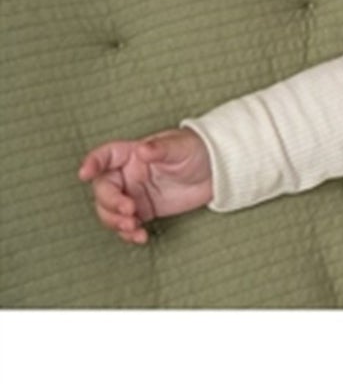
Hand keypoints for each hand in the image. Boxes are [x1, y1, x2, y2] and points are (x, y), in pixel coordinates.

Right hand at [78, 129, 213, 244]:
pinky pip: (127, 225)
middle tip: (129, 210)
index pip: (105, 156)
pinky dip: (129, 234)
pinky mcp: (144, 211)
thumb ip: (160, 148)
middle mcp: (128, 175)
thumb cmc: (197, 150)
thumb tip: (143, 150)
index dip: (92, 163)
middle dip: (110, 203)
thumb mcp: (180, 147)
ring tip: (133, 226)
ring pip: (109, 211)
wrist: (217, 171)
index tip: (85, 174)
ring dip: (115, 222)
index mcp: (132, 154)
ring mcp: (134, 194)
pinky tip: (140, 237)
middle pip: (103, 190)